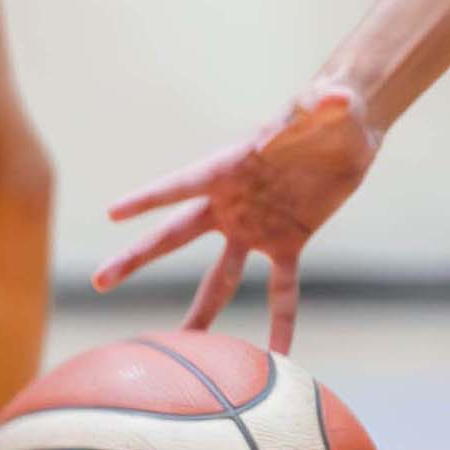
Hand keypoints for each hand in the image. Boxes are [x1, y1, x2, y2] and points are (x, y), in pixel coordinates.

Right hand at [96, 80, 381, 350]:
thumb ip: (322, 103)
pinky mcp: (289, 241)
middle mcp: (233, 202)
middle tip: (100, 283)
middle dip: (138, 258)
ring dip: (202, 311)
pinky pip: (282, 287)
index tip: (112, 213)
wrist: (349, 130)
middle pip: (176, 235)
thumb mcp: (327, 105)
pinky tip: (279, 354)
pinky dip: (282, 318)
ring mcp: (256, 226)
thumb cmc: (330, 108)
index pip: (182, 184)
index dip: (149, 198)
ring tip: (181, 345)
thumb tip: (331, 95)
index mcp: (230, 166)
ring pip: (221, 276)